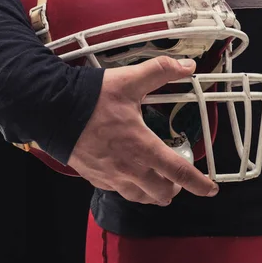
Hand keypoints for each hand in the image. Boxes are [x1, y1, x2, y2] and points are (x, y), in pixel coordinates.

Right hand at [68, 56, 218, 205]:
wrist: (51, 111)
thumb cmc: (90, 99)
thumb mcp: (128, 81)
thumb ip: (160, 72)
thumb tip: (187, 65)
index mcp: (143, 147)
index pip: (179, 172)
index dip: (198, 184)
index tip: (210, 190)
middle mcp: (129, 168)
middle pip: (161, 193)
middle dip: (174, 189)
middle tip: (176, 176)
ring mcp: (111, 176)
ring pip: (140, 197)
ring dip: (153, 192)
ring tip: (156, 180)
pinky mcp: (95, 177)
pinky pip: (119, 191)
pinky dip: (131, 188)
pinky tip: (129, 175)